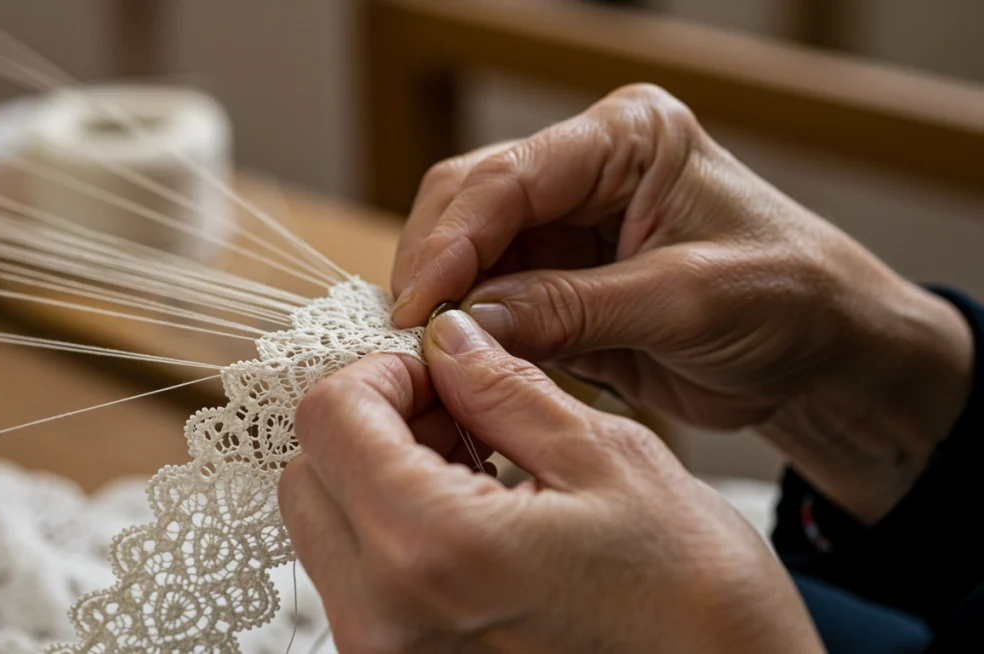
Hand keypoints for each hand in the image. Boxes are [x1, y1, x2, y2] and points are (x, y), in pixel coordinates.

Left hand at [278, 311, 821, 653]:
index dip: (379, 372)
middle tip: (456, 410)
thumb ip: (506, 391)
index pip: (329, 420)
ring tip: (479, 463)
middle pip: (309, 477)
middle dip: (371, 422)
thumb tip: (449, 341)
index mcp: (431, 550)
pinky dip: (396, 531)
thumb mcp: (612, 463)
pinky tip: (477, 515)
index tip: (436, 367)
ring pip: (328, 530)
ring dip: (381, 475)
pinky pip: (360, 583)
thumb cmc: (701, 610)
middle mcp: (386, 620)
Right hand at [389, 84, 972, 522]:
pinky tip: (458, 370)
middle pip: (470, 205)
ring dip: (446, 309)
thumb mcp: (687, 302)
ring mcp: (567, 230)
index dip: (451, 240)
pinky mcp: (560, 286)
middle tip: (409, 337)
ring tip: (427, 361)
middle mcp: (585, 173)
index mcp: (626, 139)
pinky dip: (471, 339)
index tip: (417, 306)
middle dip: (435, 271)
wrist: (828, 357)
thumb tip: (466, 325)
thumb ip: (574, 309)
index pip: (509, 176)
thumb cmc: (790, 302)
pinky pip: (493, 306)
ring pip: (469, 258)